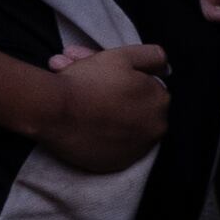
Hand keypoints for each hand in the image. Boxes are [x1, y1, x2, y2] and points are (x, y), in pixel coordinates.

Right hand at [24, 40, 171, 173]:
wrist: (53, 110)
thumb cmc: (87, 80)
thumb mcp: (121, 56)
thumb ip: (150, 56)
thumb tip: (165, 68)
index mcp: (159, 99)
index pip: (144, 86)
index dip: (121, 77)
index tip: (98, 74)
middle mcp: (156, 126)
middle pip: (134, 106)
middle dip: (112, 94)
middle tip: (84, 85)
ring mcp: (138, 148)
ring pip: (124, 126)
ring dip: (108, 114)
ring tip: (79, 102)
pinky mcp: (117, 163)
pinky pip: (113, 147)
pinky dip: (103, 136)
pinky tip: (85, 123)